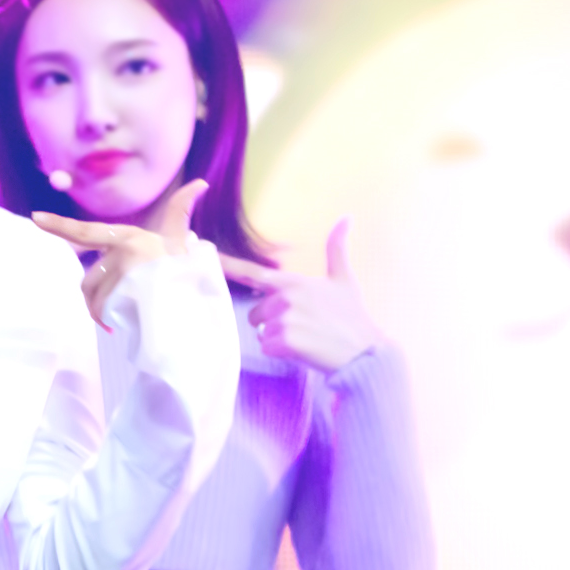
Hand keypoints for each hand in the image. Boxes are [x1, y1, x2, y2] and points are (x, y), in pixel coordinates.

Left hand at [33, 180, 207, 329]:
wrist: (202, 303)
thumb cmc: (190, 272)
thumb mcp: (181, 242)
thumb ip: (180, 213)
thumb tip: (200, 183)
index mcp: (131, 237)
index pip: (87, 231)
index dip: (60, 225)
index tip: (35, 218)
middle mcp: (124, 251)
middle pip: (89, 278)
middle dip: (95, 298)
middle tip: (109, 315)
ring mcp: (124, 273)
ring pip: (95, 296)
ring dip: (102, 311)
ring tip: (123, 319)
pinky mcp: (126, 294)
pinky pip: (103, 310)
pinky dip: (108, 320)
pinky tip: (122, 326)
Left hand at [219, 217, 383, 373]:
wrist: (364, 353)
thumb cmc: (352, 316)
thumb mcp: (343, 279)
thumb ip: (337, 249)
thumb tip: (346, 217)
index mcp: (293, 282)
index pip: (252, 272)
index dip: (227, 264)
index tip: (205, 251)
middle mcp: (285, 297)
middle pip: (256, 313)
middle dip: (273, 321)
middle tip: (303, 325)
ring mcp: (284, 319)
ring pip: (262, 332)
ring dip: (278, 338)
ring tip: (306, 337)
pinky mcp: (285, 342)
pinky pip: (268, 347)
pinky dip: (281, 352)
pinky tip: (304, 349)